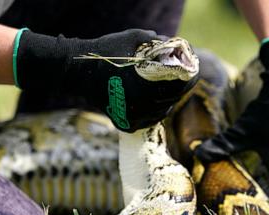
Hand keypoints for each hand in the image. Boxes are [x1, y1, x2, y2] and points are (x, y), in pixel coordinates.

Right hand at [15, 29, 195, 131]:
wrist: (77, 71)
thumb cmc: (105, 53)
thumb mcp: (132, 38)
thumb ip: (155, 40)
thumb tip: (172, 43)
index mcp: (148, 86)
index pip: (179, 88)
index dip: (189, 80)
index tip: (192, 74)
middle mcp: (142, 106)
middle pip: (171, 101)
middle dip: (178, 91)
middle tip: (180, 83)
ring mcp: (132, 117)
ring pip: (160, 113)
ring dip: (166, 103)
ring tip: (168, 94)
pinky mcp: (124, 122)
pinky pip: (145, 122)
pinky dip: (152, 114)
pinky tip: (154, 105)